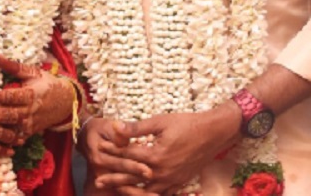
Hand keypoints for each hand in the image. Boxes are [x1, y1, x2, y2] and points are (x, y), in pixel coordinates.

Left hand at [0, 55, 74, 138]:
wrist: (65, 102)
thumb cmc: (46, 83)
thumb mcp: (33, 72)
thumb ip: (14, 66)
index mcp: (30, 94)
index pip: (11, 96)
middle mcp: (30, 111)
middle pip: (8, 114)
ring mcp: (29, 124)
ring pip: (10, 129)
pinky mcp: (29, 133)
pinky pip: (14, 138)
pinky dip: (2, 140)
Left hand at [93, 103, 240, 195]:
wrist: (213, 133)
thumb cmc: (187, 124)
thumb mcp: (160, 121)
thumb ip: (137, 127)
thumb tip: (116, 127)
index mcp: (155, 155)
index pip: (127, 155)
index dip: (112, 151)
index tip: (100, 149)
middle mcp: (162, 172)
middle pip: (132, 178)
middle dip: (113, 179)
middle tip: (97, 180)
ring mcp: (171, 181)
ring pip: (145, 192)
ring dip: (129, 190)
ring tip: (116, 190)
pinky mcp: (179, 183)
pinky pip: (161, 195)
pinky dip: (148, 195)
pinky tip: (141, 193)